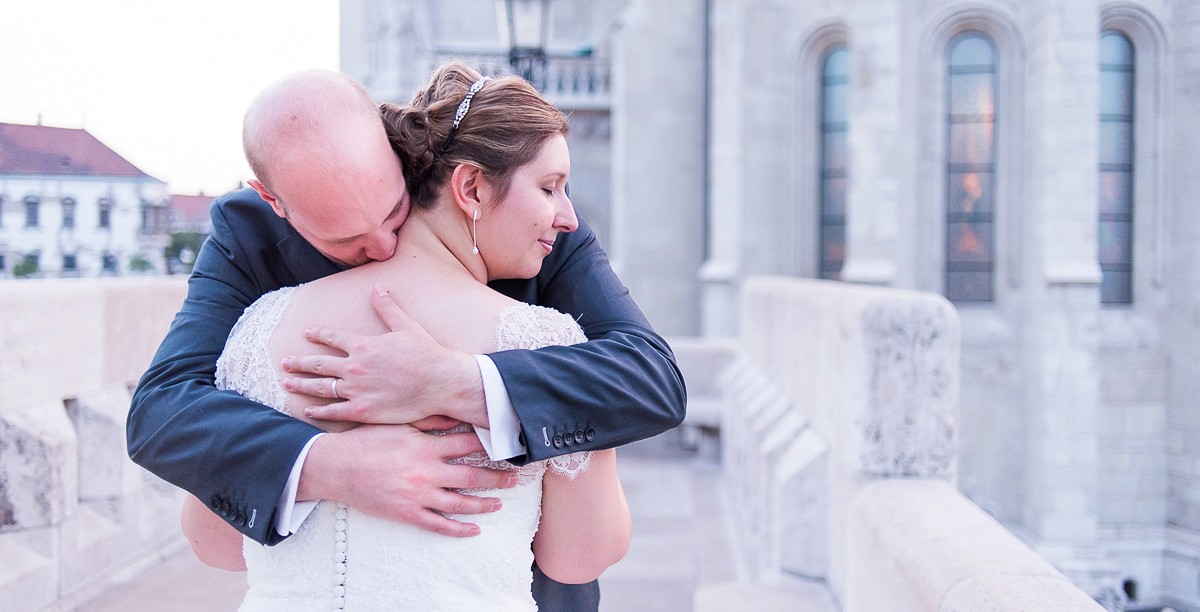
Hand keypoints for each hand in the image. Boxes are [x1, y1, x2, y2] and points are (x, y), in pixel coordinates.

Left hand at [281, 284, 486, 426]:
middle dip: (299, 362)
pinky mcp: (363, 410)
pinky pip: (334, 411)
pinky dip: (318, 411)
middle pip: (318, 363)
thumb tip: (377, 288)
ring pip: (320, 387)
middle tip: (285, 363)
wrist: (441, 382)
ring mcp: (356, 390)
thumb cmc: (426, 353)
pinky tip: (307, 410)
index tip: (307, 333)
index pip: (333, 337)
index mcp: (363, 345)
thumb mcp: (406, 326)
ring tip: (287, 383)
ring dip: (301, 385)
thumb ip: (387, 308)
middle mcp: (354, 367)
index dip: (318, 334)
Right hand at [298, 424, 517, 536]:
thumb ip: (429, 422)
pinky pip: (439, 525)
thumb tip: (455, 415)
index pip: (468, 445)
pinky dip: (459, 529)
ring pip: (461, 503)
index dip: (491, 445)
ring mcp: (418, 495)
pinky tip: (474, 529)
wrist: (335, 467)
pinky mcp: (407, 513)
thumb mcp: (398, 424)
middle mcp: (427, 472)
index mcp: (426, 447)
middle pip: (472, 476)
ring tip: (499, 503)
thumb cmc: (365, 441)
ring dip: (484, 504)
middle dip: (497, 478)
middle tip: (514, 479)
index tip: (509, 446)